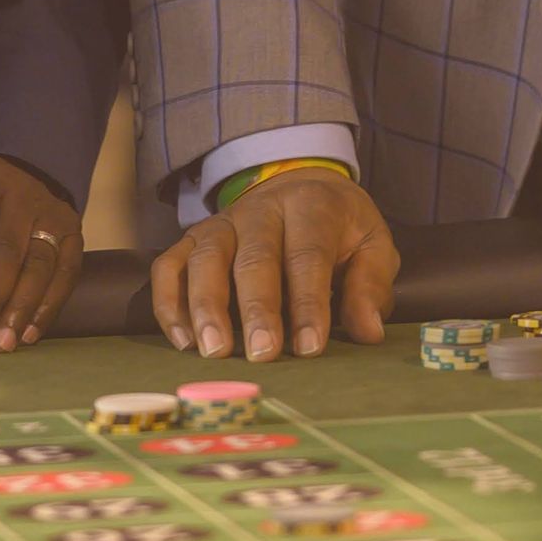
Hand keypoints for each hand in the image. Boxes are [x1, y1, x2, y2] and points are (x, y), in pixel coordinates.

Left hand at [0, 156, 82, 349]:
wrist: (10, 177)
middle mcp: (21, 195)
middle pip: (6, 254)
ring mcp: (51, 214)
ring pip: (40, 266)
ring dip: (21, 309)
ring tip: (0, 344)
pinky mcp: (72, 232)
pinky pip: (66, 272)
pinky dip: (49, 306)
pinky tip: (29, 334)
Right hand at [153, 173, 400, 361]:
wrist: (301, 186)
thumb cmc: (339, 230)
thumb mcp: (372, 247)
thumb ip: (369, 287)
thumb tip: (368, 332)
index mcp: (311, 207)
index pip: (308, 256)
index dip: (309, 304)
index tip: (310, 348)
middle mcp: (260, 210)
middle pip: (254, 258)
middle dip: (258, 309)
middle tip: (262, 354)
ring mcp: (221, 223)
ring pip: (205, 259)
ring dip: (206, 307)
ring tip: (214, 351)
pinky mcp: (192, 239)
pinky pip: (170, 267)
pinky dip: (169, 303)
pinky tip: (182, 341)